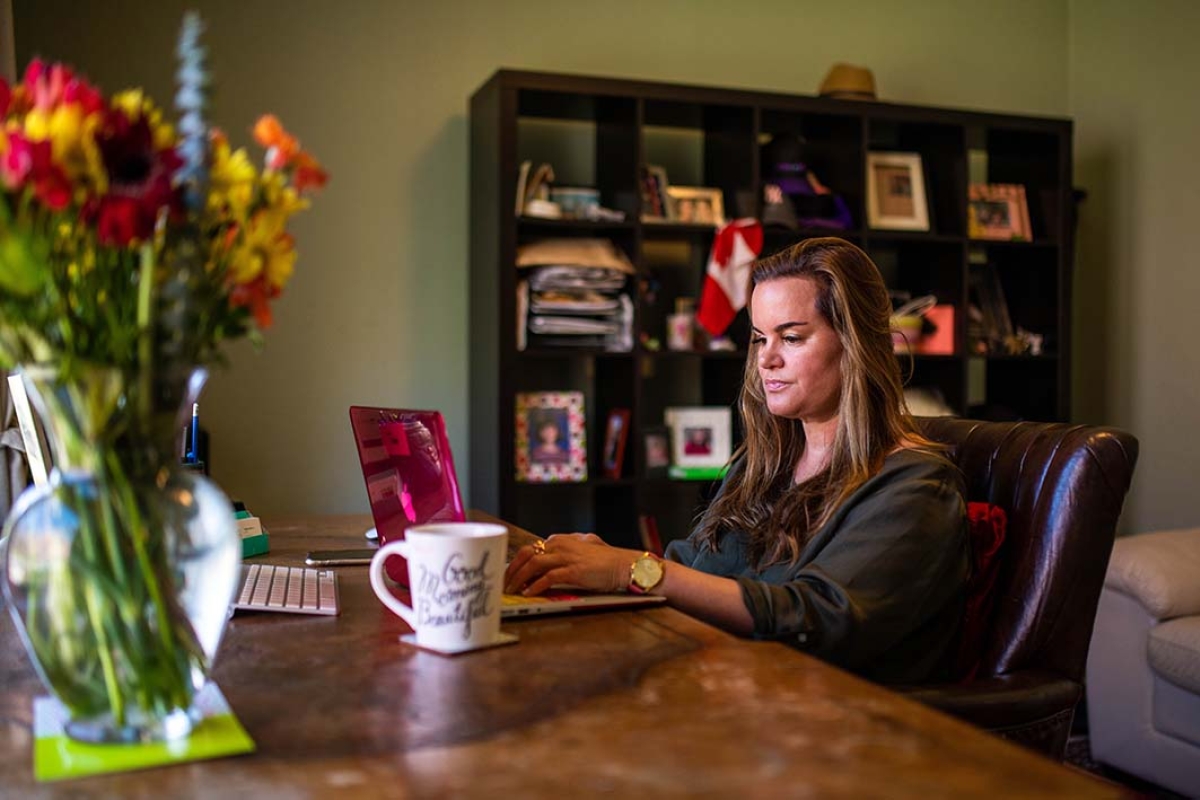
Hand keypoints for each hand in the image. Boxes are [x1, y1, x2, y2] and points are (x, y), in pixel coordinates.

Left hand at [504, 533, 632, 595]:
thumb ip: (565, 552)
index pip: (531, 549)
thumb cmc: (605, 561)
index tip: (509, 575)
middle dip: (511, 569)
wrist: (624, 564)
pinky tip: (528, 593)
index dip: (517, 563)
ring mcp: (567, 557)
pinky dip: (535, 586)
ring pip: (534, 564)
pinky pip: (548, 578)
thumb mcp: (581, 550)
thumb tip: (547, 562)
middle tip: (504, 583)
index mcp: (560, 540)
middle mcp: (561, 545)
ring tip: (512, 590)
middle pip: (527, 554)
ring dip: (519, 578)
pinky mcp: (573, 571)